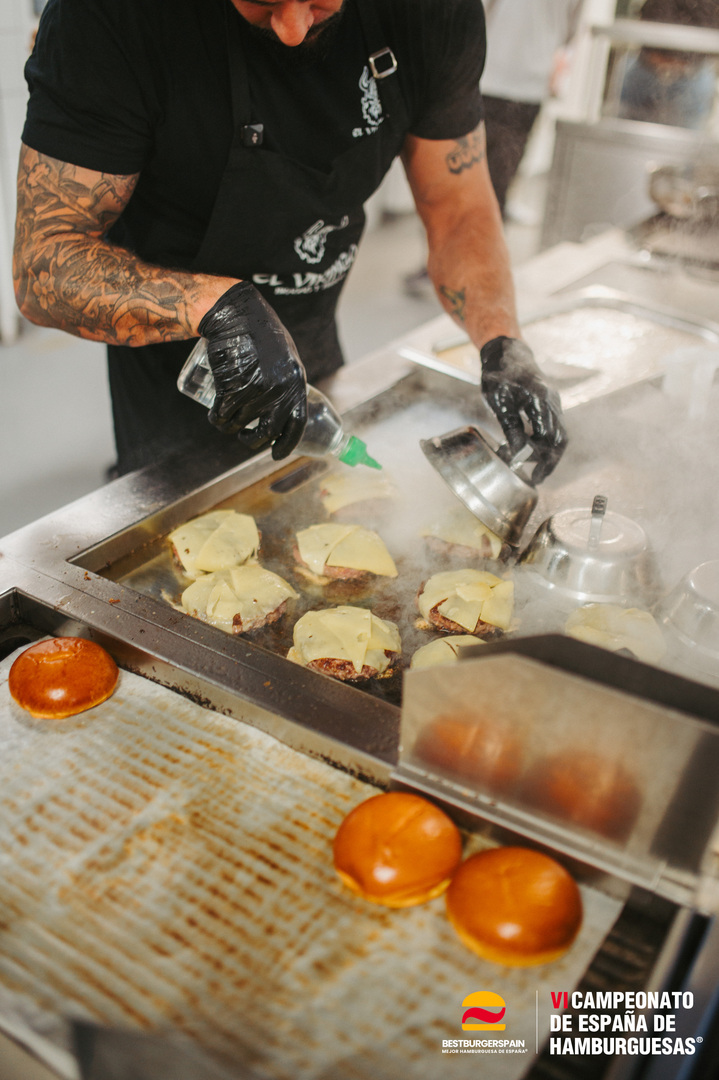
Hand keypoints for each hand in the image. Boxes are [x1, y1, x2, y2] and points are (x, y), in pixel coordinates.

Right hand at [198, 282, 306, 459]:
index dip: (287, 444)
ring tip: (225, 417)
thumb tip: (283, 414)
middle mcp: (280, 389)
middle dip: (252, 441)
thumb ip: (287, 384)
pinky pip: (222, 414)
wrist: (236, 313)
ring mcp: (256, 389)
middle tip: (244, 437)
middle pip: (266, 432)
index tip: (275, 454)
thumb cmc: (260, 334)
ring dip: (229, 426)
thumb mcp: (286, 359)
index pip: (297, 424)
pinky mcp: (233, 386)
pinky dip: (216, 418)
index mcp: (296, 383)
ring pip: (239, 423)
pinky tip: (214, 414)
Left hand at [480, 336, 566, 482]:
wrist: (506, 352)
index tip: (533, 474)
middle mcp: (552, 402)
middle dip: (550, 460)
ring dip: (549, 452)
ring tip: (534, 468)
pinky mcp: (550, 404)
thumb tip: (518, 453)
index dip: (542, 459)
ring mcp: (554, 403)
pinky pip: (554, 427)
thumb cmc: (499, 375)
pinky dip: (546, 442)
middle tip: (538, 477)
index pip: (549, 438)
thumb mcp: (500, 403)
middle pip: (560, 438)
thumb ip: (511, 427)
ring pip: (560, 434)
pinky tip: (532, 450)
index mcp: (540, 400)